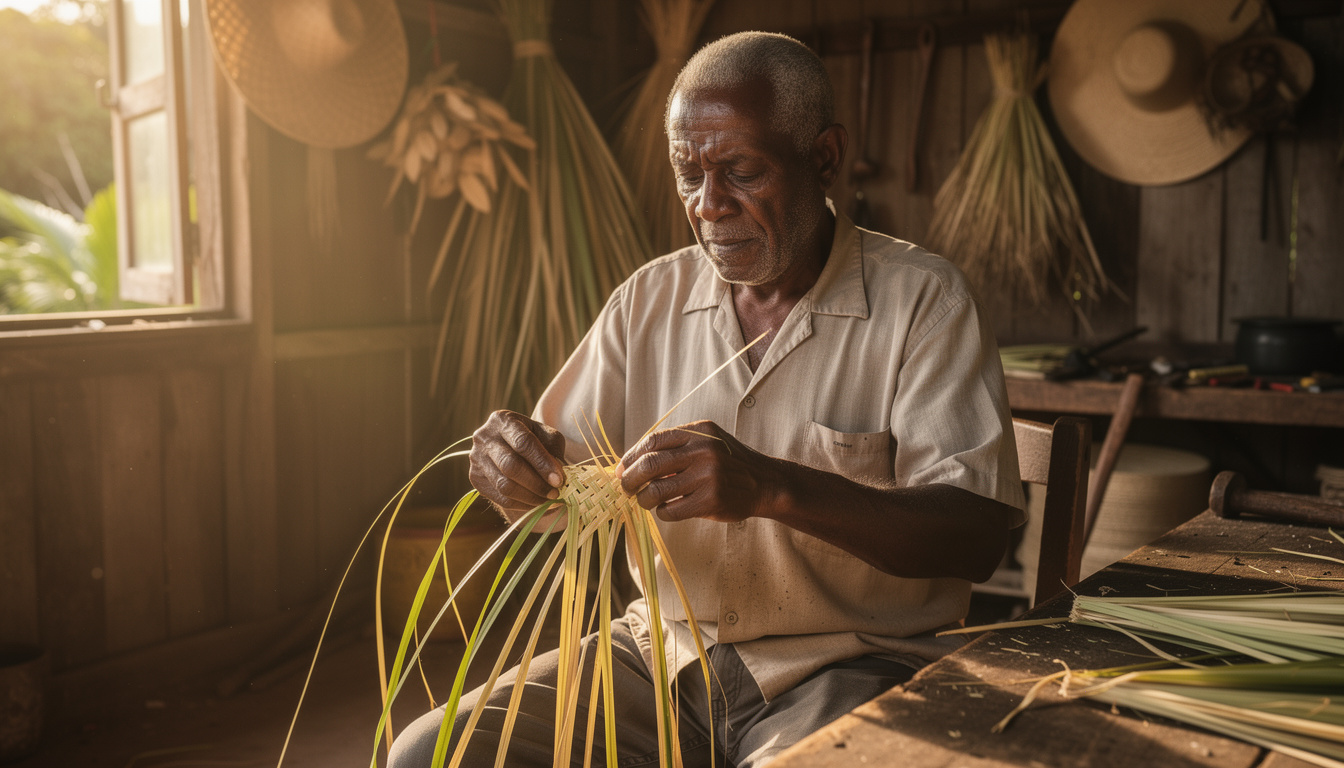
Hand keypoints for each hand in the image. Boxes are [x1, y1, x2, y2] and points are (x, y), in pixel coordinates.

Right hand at [469, 410, 566, 520]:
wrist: (509, 446)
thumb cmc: (532, 439)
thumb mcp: (546, 435)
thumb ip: (553, 451)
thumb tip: (558, 475)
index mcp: (502, 420)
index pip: (523, 442)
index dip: (542, 463)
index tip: (559, 479)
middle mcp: (484, 437)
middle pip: (511, 466)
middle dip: (537, 483)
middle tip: (555, 493)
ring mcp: (476, 458)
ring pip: (504, 485)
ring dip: (530, 497)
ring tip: (549, 500)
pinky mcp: (475, 478)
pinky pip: (500, 498)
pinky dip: (522, 504)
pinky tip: (536, 503)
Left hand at [618, 420, 780, 522]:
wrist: (765, 482)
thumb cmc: (728, 462)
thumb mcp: (707, 440)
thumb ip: (676, 445)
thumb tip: (631, 462)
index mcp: (698, 432)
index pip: (652, 441)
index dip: (631, 457)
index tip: (622, 468)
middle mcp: (703, 451)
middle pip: (650, 465)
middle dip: (630, 480)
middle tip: (626, 488)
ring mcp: (708, 476)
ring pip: (657, 491)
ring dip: (644, 499)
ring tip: (646, 501)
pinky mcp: (711, 501)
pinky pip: (671, 511)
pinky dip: (663, 513)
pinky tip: (668, 509)